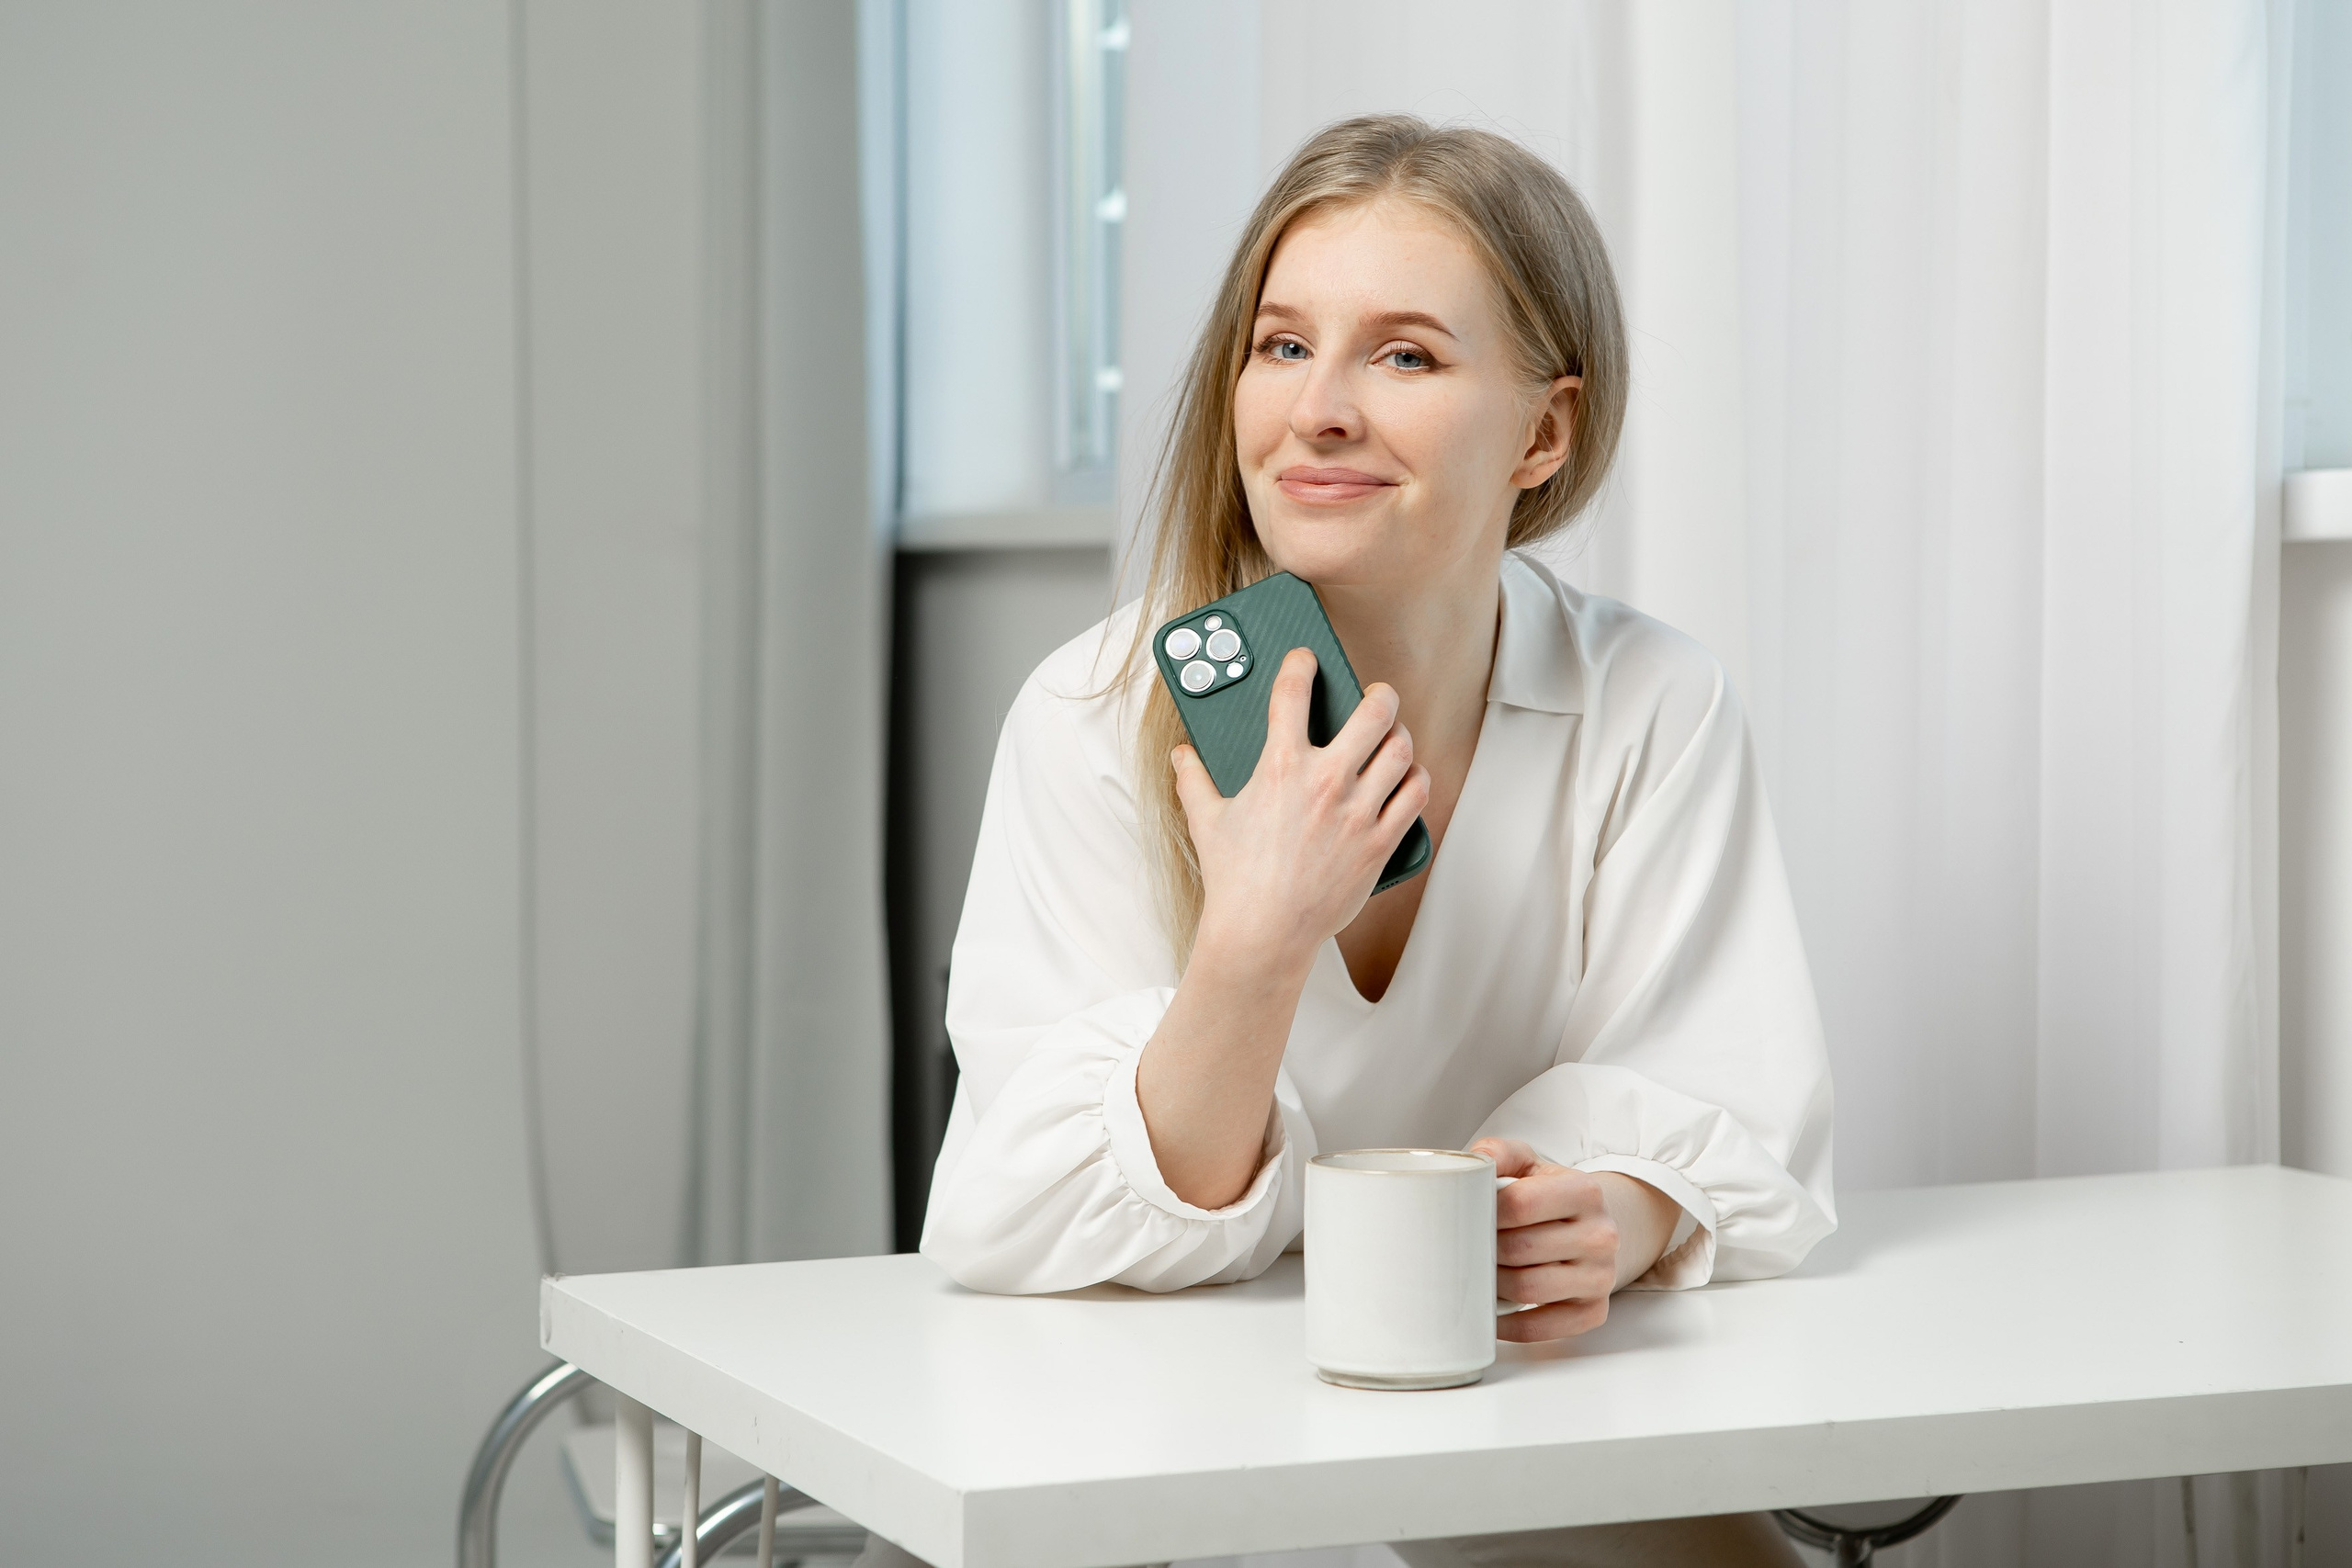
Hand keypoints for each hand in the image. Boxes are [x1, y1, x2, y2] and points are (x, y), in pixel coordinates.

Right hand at [1173, 647, 1430, 974]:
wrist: (1263, 934)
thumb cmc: (1235, 880)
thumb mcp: (1206, 822)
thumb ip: (1193, 780)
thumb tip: (1182, 756)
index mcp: (1280, 767)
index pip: (1293, 692)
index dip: (1301, 664)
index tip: (1307, 659)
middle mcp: (1325, 782)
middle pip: (1375, 711)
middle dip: (1379, 695)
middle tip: (1375, 696)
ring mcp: (1358, 812)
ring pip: (1401, 751)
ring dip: (1400, 737)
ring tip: (1392, 738)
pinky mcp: (1380, 842)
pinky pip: (1415, 796)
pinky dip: (1414, 781)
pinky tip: (1405, 779)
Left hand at [1475, 1138, 1681, 1342]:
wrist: (1591, 1226)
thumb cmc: (1549, 1195)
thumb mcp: (1528, 1163)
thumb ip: (1499, 1153)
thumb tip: (1474, 1163)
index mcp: (1585, 1191)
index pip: (1520, 1204)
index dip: (1483, 1212)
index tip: (1466, 1215)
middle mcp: (1601, 1235)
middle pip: (1520, 1250)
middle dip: (1484, 1249)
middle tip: (1465, 1246)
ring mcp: (1600, 1277)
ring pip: (1527, 1290)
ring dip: (1492, 1284)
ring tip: (1478, 1271)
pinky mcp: (1593, 1311)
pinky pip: (1540, 1328)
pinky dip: (1507, 1324)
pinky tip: (1490, 1311)